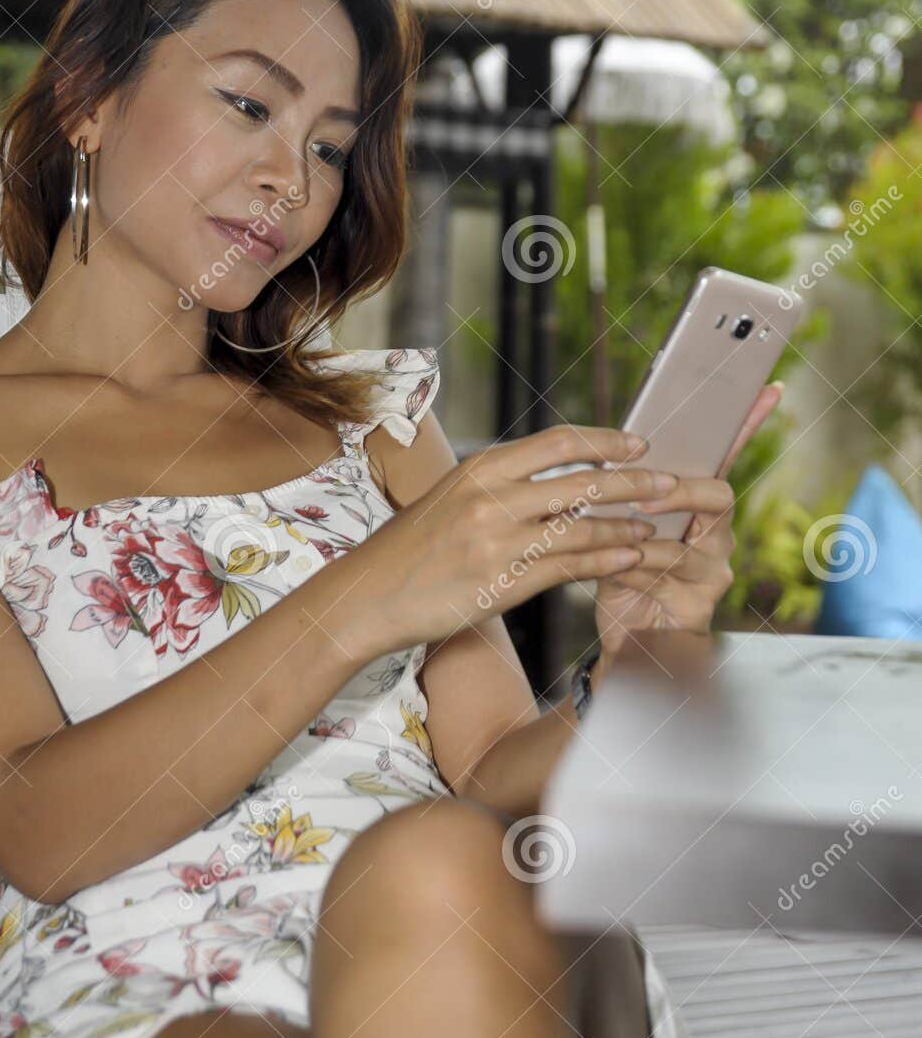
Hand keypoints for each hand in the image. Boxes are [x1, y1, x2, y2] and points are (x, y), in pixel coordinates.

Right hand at [349, 424, 681, 651]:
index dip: (605, 442)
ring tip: (656, 527)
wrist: (369, 595)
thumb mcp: (451, 497)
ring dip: (627, 526)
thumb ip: (499, 484)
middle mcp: (493, 499)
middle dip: (634, 482)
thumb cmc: (410, 547)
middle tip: (669, 483)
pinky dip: (606, 561)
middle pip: (583, 481)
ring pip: (583, 527)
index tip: (637, 444)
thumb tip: (551, 478)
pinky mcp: (503, 585)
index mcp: (481, 469)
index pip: (558, 441)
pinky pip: (569, 568)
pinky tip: (629, 558)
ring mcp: (499, 543)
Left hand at [594, 383, 782, 654]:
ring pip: (685, 540)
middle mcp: (716, 537)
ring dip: (640, 535)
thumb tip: (606, 452)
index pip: (725, 458)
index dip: (747, 424)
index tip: (768, 389)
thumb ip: (620, 494)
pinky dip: (629, 565)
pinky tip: (609, 568)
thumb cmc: (620, 577)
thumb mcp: (615, 527)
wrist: (625, 641)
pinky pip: (664, 575)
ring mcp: (712, 572)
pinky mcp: (698, 605)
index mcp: (698, 510)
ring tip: (605, 535)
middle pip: (719, 496)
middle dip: (680, 491)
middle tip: (644, 495)